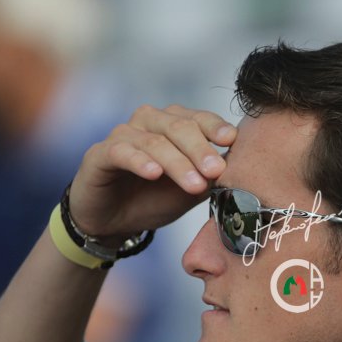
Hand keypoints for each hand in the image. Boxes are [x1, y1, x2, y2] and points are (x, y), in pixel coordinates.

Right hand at [68, 104, 235, 241]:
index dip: (215, 127)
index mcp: (174, 124)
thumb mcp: (191, 189)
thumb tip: (241, 166)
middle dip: (200, 149)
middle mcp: (149, 122)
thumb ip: (212, 176)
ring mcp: (123, 135)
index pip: (198, 118)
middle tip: (216, 170)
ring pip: (155, 141)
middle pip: (179, 126)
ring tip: (194, 184)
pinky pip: (122, 152)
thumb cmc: (155, 199)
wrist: (114, 222)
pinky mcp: (100, 153)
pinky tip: (154, 173)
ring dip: (177, 163)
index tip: (232, 140)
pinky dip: (140, 161)